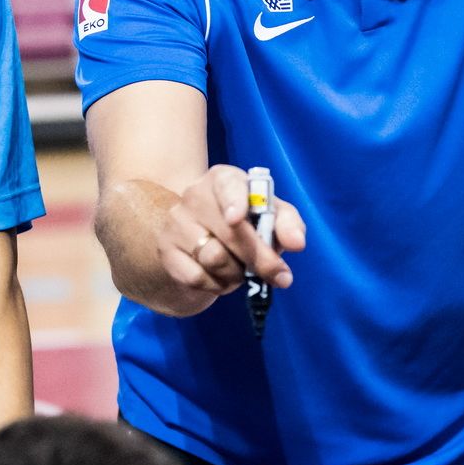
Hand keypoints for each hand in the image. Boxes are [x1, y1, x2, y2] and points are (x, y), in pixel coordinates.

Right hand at [159, 165, 306, 301]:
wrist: (201, 241)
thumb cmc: (246, 224)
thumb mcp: (271, 217)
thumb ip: (288, 224)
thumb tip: (297, 243)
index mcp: (223, 179)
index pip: (227, 184)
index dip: (234, 201)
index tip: (237, 219)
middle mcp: (195, 195)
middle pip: (229, 232)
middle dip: (260, 258)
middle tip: (280, 276)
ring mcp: (177, 223)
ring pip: (214, 258)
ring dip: (238, 273)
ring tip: (242, 269)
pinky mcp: (166, 251)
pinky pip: (197, 278)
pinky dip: (218, 285)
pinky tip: (221, 277)